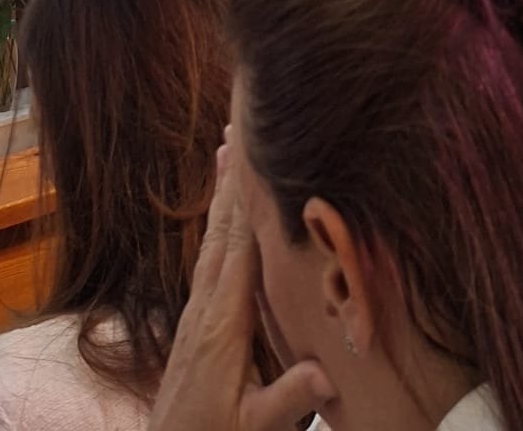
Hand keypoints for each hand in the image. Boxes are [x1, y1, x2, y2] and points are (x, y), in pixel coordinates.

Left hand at [148, 155, 333, 430]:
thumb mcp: (254, 430)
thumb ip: (287, 400)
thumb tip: (326, 373)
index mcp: (222, 326)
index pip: (238, 250)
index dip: (247, 201)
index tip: (253, 152)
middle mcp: (205, 308)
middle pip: (222, 231)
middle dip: (232, 178)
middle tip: (238, 123)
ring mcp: (196, 313)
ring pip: (213, 240)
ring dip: (221, 194)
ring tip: (227, 146)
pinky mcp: (196, 322)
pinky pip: (209, 259)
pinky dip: (217, 225)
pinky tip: (222, 214)